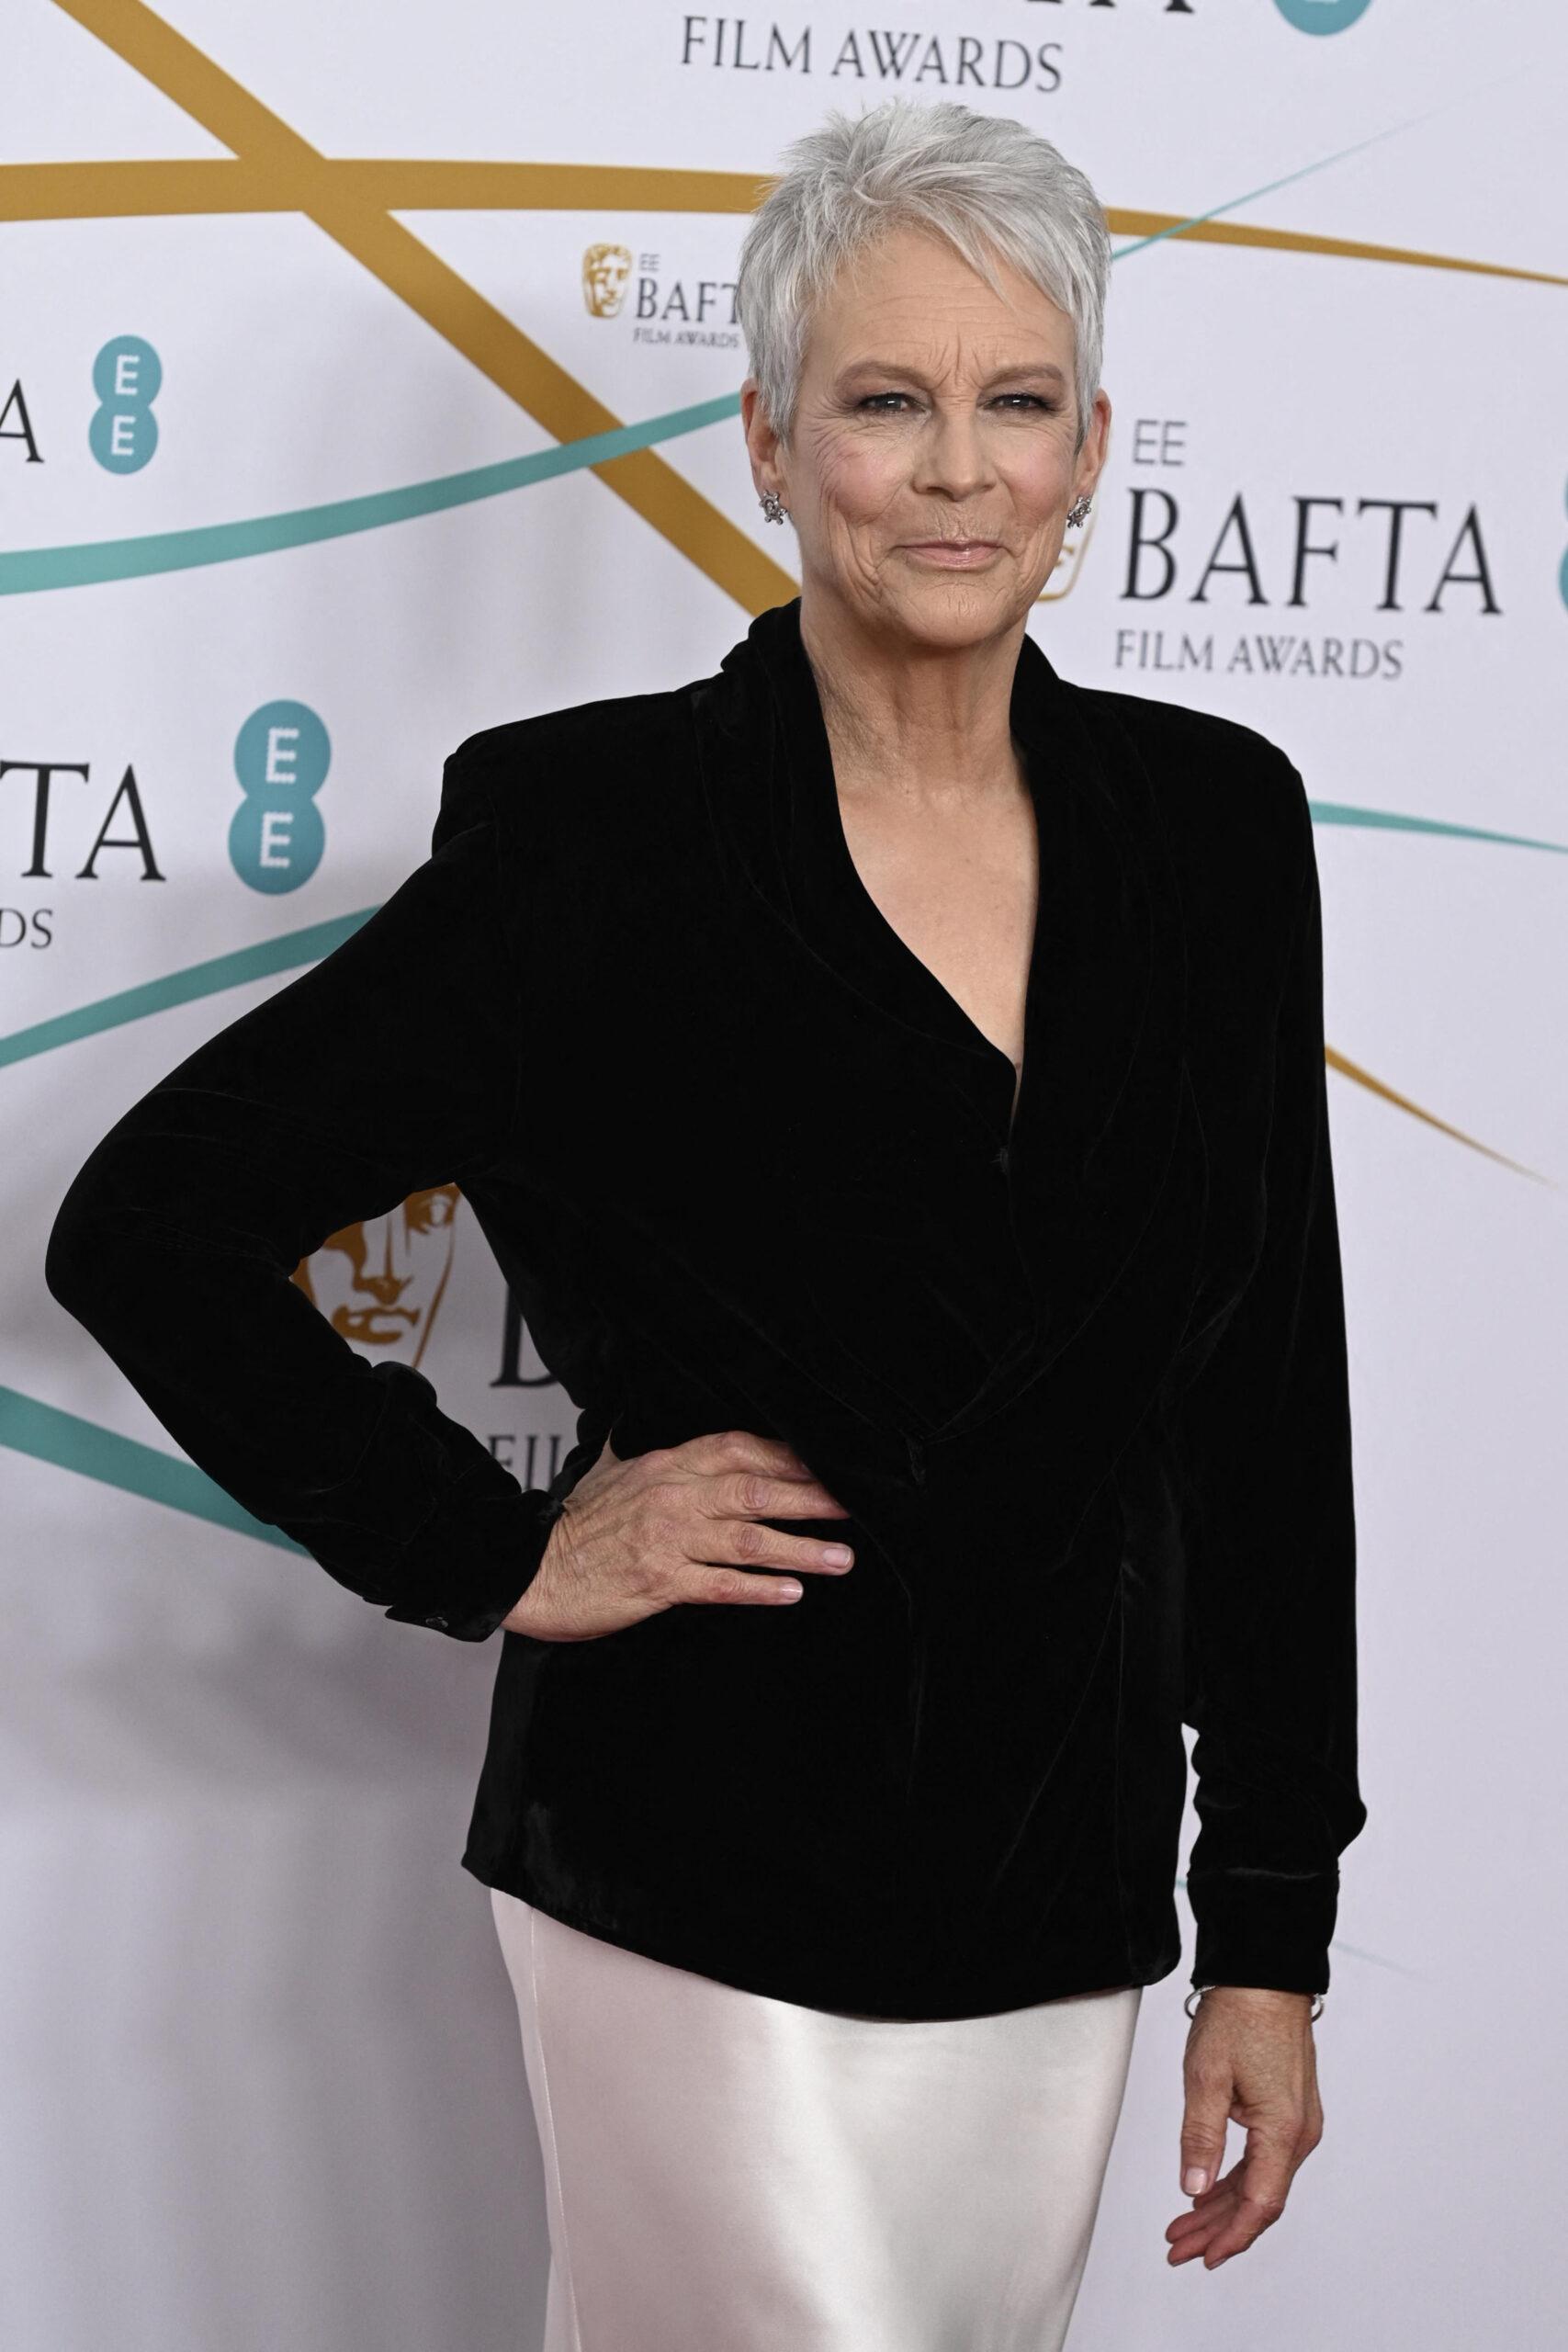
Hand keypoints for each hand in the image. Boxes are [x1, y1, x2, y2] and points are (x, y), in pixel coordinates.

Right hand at [500, 1427, 854, 1641]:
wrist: (528, 1570)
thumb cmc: (571, 1525)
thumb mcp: (605, 1471)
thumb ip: (632, 1447)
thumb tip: (630, 1418)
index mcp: (665, 1465)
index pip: (739, 1448)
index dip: (788, 1457)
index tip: (826, 1466)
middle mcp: (672, 1496)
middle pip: (756, 1490)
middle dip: (811, 1499)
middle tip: (852, 1508)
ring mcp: (667, 1539)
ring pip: (748, 1540)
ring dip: (801, 1549)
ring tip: (841, 1558)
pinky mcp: (659, 1582)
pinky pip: (720, 1584)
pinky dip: (759, 1589)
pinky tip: (792, 1592)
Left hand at [1165, 1986, 1323, 2269]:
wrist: (1265, 1975)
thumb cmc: (1241, 2015)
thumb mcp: (1206, 2076)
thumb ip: (1200, 2137)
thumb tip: (1194, 2186)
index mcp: (1283, 2130)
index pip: (1259, 2205)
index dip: (1229, 2236)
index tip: (1201, 2255)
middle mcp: (1299, 2132)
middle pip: (1260, 2200)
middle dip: (1219, 2228)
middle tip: (1180, 2245)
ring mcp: (1298, 2121)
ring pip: (1262, 2181)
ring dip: (1224, 2206)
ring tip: (1186, 2224)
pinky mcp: (1290, 2109)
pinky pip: (1265, 2159)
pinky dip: (1236, 2179)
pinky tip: (1210, 2188)